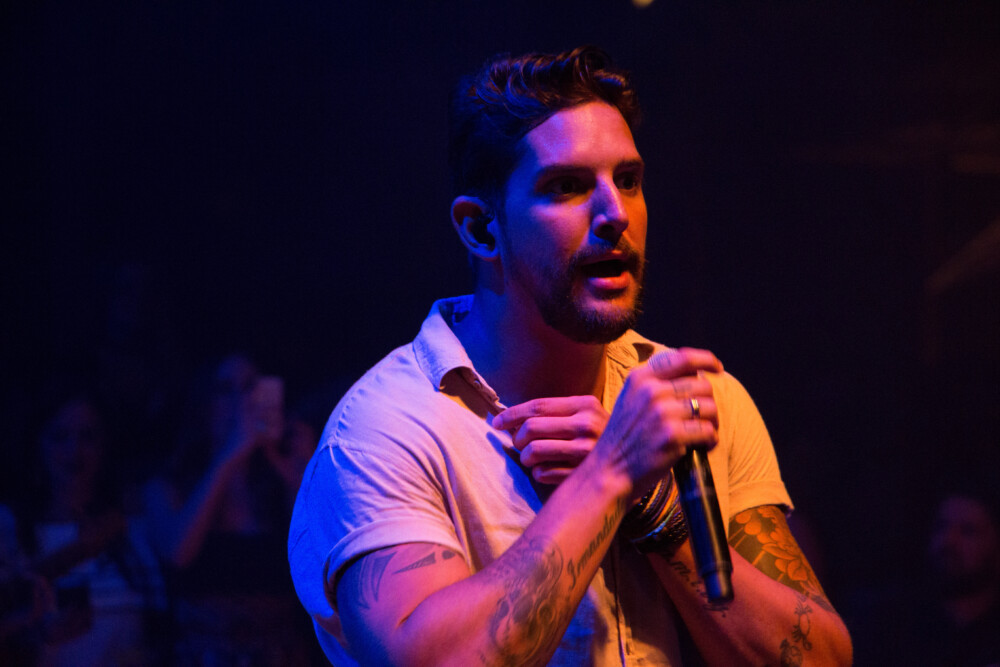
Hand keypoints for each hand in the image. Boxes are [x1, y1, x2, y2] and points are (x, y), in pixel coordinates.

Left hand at [492, 396, 608, 484]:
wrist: (635, 465)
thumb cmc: (602, 438)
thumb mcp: (586, 416)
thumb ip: (555, 414)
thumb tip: (510, 419)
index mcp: (586, 405)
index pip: (538, 406)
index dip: (511, 414)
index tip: (496, 422)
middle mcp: (588, 425)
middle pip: (531, 428)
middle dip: (517, 438)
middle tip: (519, 444)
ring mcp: (586, 452)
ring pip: (534, 452)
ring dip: (525, 457)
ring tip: (531, 459)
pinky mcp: (583, 475)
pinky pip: (543, 473)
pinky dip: (538, 473)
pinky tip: (545, 471)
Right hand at [596, 347, 722, 500]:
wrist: (608, 469)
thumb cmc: (623, 437)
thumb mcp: (630, 399)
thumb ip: (654, 384)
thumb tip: (694, 375)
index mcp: (640, 377)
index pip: (684, 359)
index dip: (707, 360)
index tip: (717, 368)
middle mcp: (651, 390)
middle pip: (703, 386)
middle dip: (708, 403)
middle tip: (703, 418)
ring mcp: (662, 412)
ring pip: (710, 408)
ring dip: (712, 422)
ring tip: (702, 434)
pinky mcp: (672, 435)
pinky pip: (709, 431)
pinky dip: (711, 440)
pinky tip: (702, 446)